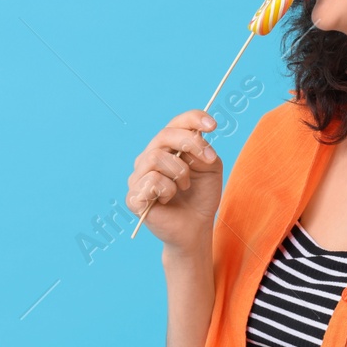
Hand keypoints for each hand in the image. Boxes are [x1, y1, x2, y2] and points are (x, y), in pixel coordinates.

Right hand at [126, 109, 223, 250]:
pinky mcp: (133, 197)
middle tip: (209, 160)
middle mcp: (148, 158)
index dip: (193, 119)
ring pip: (156, 157)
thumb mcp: (210, 168)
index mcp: (167, 148)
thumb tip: (194, 139)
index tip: (213, 125)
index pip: (175, 123)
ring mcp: (138, 177)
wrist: (196, 228)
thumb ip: (203, 150)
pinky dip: (168, 189)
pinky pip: (151, 180)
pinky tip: (168, 199)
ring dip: (180, 172)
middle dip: (191, 143)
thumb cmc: (201, 197)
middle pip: (164, 135)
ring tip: (185, 187)